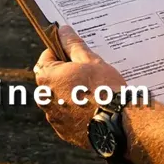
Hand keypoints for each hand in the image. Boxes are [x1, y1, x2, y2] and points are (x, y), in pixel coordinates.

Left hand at [33, 26, 127, 149]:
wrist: (119, 123)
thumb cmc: (105, 89)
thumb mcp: (90, 60)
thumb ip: (73, 44)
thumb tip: (63, 31)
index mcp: (47, 77)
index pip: (47, 56)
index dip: (62, 52)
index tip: (76, 53)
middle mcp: (44, 99)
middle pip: (53, 78)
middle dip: (67, 73)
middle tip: (88, 72)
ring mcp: (54, 118)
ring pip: (60, 98)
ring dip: (71, 93)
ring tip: (94, 91)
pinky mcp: (64, 132)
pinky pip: (67, 116)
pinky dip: (76, 111)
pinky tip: (93, 108)